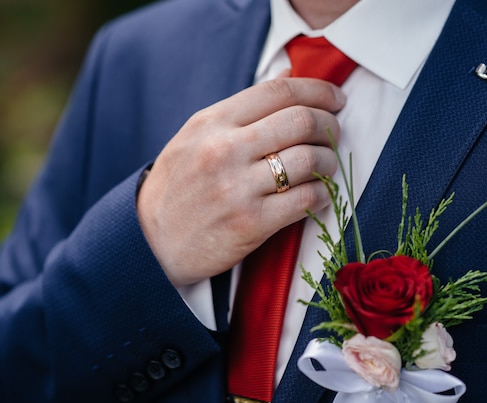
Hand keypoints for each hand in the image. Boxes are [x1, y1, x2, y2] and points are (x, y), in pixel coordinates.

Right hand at [137, 77, 345, 286]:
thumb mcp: (196, 136)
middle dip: (329, 125)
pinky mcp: (251, 223)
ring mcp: (238, 187)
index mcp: (212, 122)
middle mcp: (225, 149)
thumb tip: (291, 75)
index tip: (336, 99)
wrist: (151, 242)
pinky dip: (323, 194)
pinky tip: (319, 194)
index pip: (278, 91)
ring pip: (308, 159)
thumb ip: (242, 109)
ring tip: (327, 165)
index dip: (318, 90)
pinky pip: (305, 200)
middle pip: (300, 121)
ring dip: (330, 161)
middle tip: (334, 134)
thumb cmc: (178, 187)